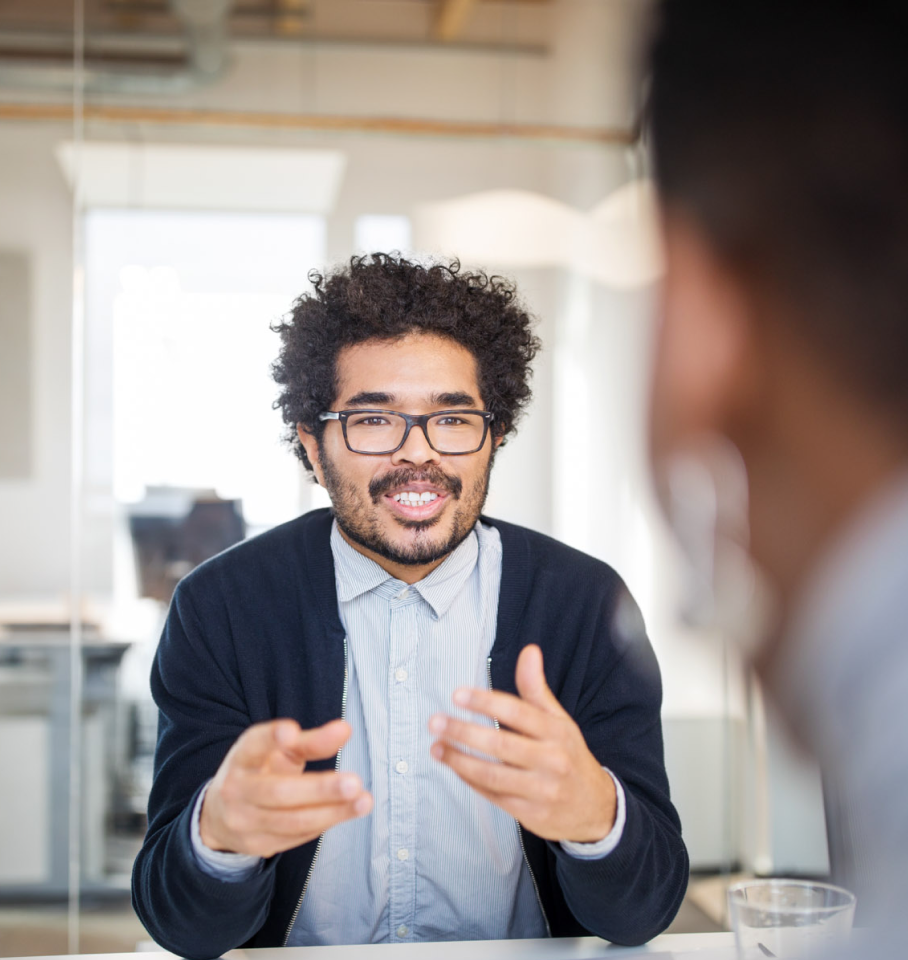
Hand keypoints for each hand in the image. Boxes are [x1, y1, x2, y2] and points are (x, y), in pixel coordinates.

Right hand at [199, 718, 372, 858]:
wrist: (221, 814)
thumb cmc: (259, 771)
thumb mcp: (279, 750)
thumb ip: (311, 741)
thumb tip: (345, 730)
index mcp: (242, 758)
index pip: (253, 745)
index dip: (271, 738)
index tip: (292, 732)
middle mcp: (237, 790)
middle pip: (279, 792)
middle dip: (319, 790)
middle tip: (353, 782)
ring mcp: (245, 822)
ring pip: (293, 820)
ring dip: (332, 812)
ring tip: (363, 801)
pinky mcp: (257, 845)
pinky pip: (297, 836)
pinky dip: (325, 823)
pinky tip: (345, 812)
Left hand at [428, 645, 615, 843]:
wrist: (596, 809)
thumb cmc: (569, 756)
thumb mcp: (560, 720)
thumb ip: (536, 688)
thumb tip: (529, 651)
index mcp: (557, 732)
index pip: (518, 712)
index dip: (486, 702)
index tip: (458, 695)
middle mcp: (551, 761)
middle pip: (501, 745)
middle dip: (464, 732)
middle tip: (436, 721)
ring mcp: (541, 790)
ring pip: (492, 775)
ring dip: (459, 760)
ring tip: (436, 746)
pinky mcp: (530, 814)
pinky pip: (493, 796)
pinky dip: (469, 780)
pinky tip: (454, 766)